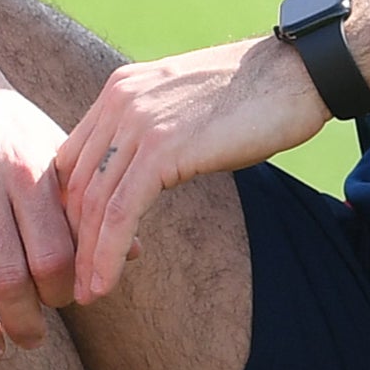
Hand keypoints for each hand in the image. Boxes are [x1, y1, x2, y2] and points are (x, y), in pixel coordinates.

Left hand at [53, 35, 323, 303]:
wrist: (297, 74)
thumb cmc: (253, 100)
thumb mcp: (185, 114)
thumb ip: (154, 137)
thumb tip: (144, 179)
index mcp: (119, 92)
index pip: (72, 159)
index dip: (71, 210)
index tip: (80, 248)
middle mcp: (118, 102)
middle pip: (76, 184)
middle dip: (72, 239)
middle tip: (73, 283)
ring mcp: (138, 123)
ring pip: (94, 203)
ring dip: (87, 257)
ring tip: (87, 295)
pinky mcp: (162, 147)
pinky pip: (121, 211)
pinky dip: (108, 253)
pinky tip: (104, 283)